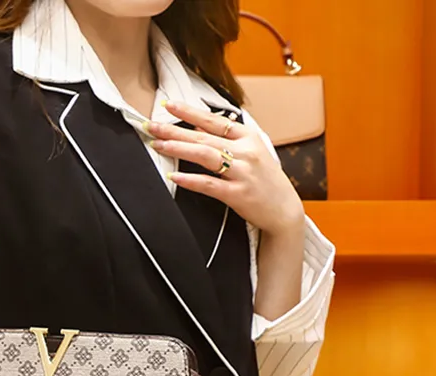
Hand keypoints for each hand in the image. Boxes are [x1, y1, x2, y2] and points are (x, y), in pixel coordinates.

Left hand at [145, 101, 303, 236]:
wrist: (284, 210)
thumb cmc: (264, 180)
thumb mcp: (250, 152)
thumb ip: (224, 138)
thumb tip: (197, 125)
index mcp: (248, 137)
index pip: (213, 120)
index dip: (189, 112)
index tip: (167, 105)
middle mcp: (246, 151)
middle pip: (203, 137)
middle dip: (174, 130)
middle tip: (151, 125)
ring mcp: (242, 173)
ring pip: (206, 156)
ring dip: (179, 149)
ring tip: (158, 145)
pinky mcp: (238, 194)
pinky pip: (210, 185)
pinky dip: (191, 180)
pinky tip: (174, 177)